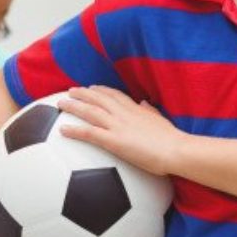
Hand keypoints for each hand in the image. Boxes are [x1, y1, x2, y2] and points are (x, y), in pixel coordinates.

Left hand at [59, 85, 184, 175]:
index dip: (101, 90)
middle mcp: (124, 114)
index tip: (92, 87)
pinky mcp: (114, 141)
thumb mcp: (160, 119)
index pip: (115, 95)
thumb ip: (150, 111)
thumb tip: (144, 103)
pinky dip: (74, 130)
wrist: (176, 150)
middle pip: (99, 99)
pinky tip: (62, 130)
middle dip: (83, 93)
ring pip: (90, 112)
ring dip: (73, 106)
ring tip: (61, 104)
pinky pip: (89, 133)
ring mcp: (118, 126)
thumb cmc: (172, 139)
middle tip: (70, 91)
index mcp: (136, 109)